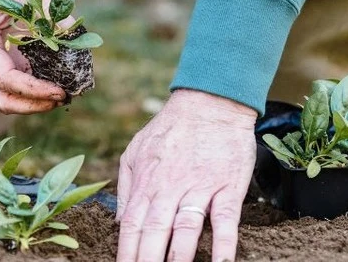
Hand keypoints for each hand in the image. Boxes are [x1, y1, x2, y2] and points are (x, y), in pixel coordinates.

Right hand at [0, 0, 66, 113]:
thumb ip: (48, 11)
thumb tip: (75, 35)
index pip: (4, 78)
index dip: (34, 90)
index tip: (61, 91)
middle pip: (0, 98)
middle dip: (33, 105)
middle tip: (63, 98)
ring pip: (5, 97)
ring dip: (33, 102)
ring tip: (64, 93)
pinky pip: (13, 85)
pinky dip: (33, 90)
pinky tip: (56, 83)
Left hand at [116, 89, 255, 261]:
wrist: (210, 101)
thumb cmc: (171, 128)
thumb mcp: (136, 150)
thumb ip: (127, 186)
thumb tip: (119, 222)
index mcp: (147, 180)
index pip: (132, 224)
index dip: (127, 251)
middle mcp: (170, 186)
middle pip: (155, 231)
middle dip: (148, 260)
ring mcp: (200, 187)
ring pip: (186, 228)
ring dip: (180, 257)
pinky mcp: (228, 186)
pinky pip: (225, 219)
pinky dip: (223, 244)